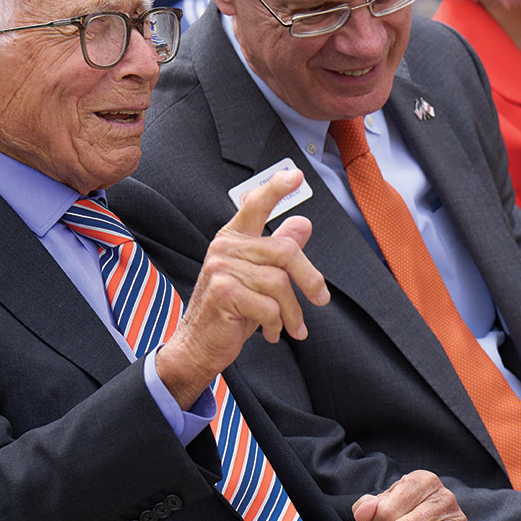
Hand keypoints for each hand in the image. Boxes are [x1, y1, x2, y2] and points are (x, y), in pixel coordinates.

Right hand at [154, 172, 329, 404]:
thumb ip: (278, 249)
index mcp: (233, 239)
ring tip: (292, 327)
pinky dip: (276, 324)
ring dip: (292, 312)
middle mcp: (224, 247)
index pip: (255, 205)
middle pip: (285, 251)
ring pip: (279, 283)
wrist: (199, 346)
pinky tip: (271, 334)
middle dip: (309, 278)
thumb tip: (303, 222)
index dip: (276, 188)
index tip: (295, 175)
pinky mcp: (223, 292)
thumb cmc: (230, 311)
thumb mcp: (258, 279)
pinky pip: (268, 306)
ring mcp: (221, 268)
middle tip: (321, 299)